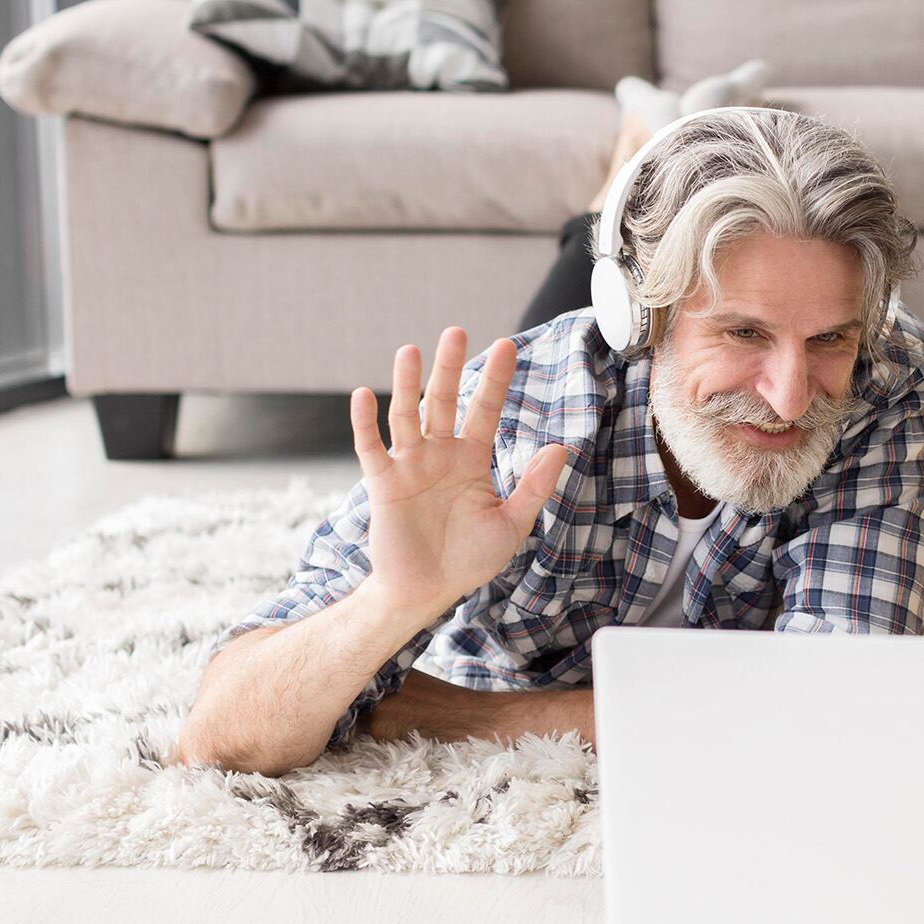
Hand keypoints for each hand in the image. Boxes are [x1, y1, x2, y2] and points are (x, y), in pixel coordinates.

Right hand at [350, 327, 568, 620]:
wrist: (428, 592)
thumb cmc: (469, 559)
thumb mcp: (511, 523)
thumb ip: (534, 486)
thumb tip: (560, 448)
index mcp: (471, 459)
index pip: (486, 410)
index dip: (496, 380)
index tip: (508, 346)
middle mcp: (439, 454)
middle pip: (445, 401)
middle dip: (451, 367)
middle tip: (457, 331)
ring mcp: (409, 466)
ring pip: (407, 415)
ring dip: (406, 384)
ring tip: (411, 350)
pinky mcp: (383, 484)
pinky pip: (370, 448)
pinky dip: (364, 423)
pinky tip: (362, 395)